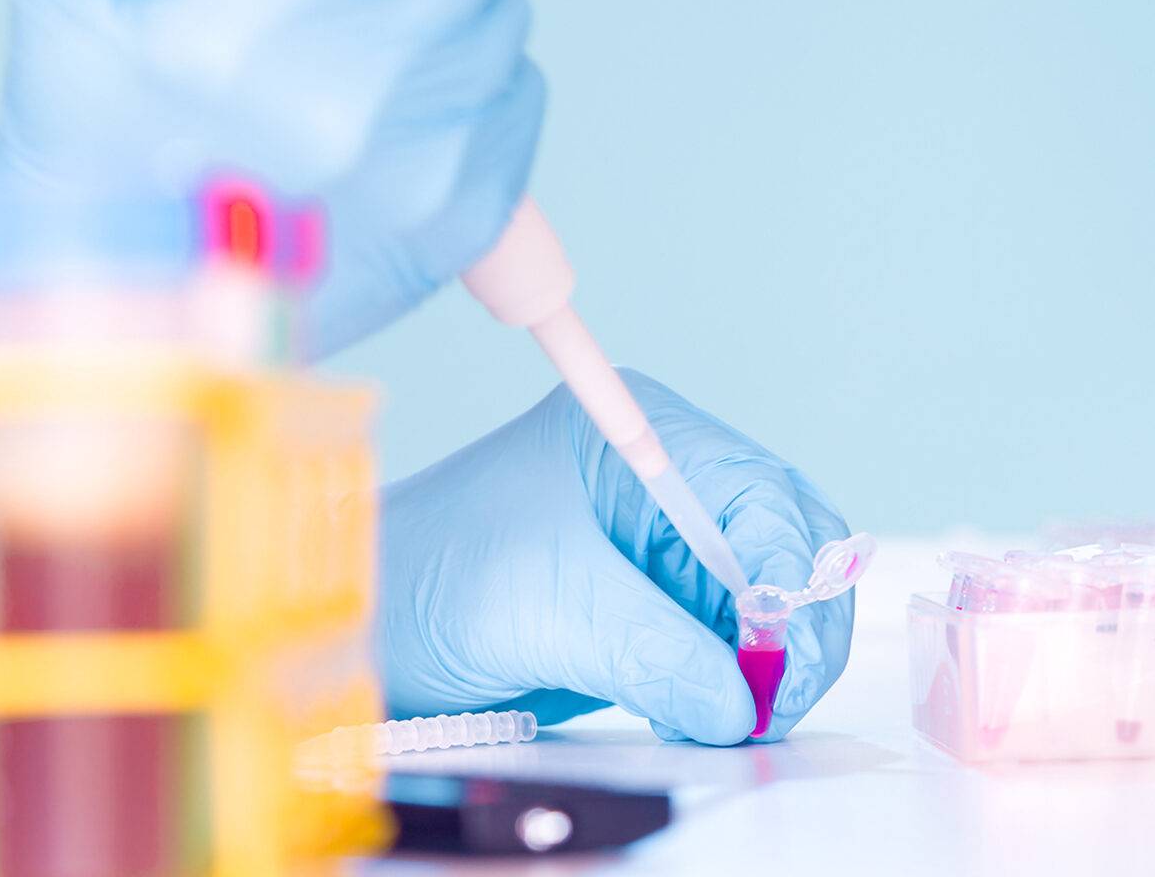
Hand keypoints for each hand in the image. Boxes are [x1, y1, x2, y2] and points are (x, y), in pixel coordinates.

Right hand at [0, 0, 543, 353]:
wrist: (135, 310)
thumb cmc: (92, 136)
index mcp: (253, 37)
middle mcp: (355, 107)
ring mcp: (425, 170)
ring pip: (496, 9)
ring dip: (435, 2)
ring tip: (343, 48)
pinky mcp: (472, 219)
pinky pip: (519, 89)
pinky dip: (465, 78)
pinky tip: (382, 109)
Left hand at [378, 370, 853, 743]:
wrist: (361, 634)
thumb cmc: (428, 577)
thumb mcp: (549, 606)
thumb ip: (656, 649)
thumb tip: (741, 700)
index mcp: (642, 436)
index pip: (761, 494)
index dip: (789, 573)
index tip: (783, 653)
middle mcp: (666, 483)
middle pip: (783, 543)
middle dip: (793, 623)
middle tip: (779, 699)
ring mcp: (662, 548)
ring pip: (766, 603)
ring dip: (767, 663)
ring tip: (742, 717)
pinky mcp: (653, 609)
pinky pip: (727, 647)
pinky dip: (735, 686)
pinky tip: (709, 714)